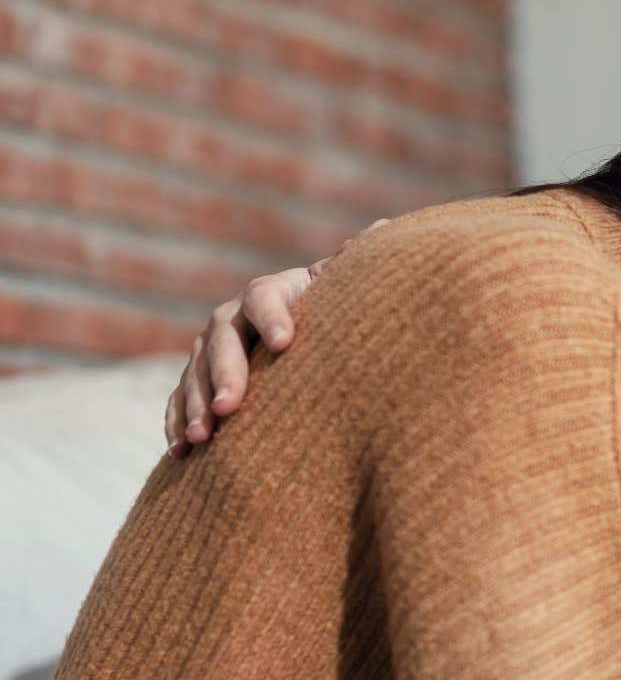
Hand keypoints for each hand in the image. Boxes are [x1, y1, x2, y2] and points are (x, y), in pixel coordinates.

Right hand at [164, 220, 385, 457]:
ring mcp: (211, 349)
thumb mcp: (348, 291)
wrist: (309, 339)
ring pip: (195, 372)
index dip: (273, 315)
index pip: (264, 295)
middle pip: (223, 339)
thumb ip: (358, 266)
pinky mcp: (197, 380)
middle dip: (225, 373)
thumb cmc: (337, 315)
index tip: (287, 343)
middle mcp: (234, 317)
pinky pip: (179, 399)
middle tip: (230, 406)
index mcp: (273, 292)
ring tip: (204, 438)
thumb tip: (384, 229)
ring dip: (195, 404)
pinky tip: (182, 451)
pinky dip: (176, 422)